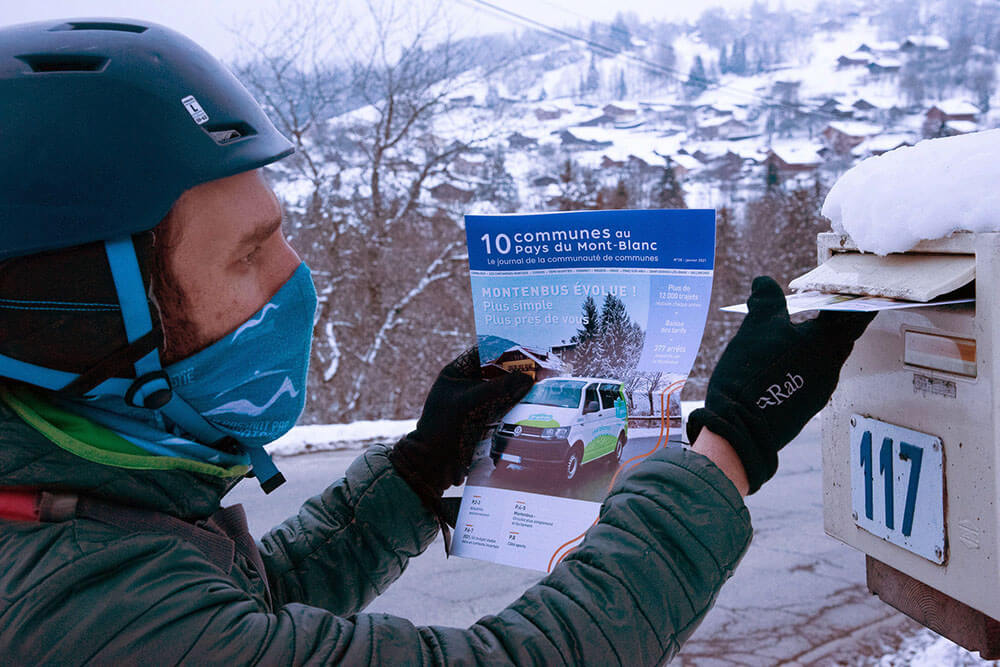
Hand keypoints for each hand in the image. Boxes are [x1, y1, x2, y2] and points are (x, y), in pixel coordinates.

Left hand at [390, 347, 532, 502]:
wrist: (433, 464)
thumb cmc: (442, 428)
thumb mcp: (468, 403)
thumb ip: (498, 388)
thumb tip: (527, 377)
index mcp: (456, 373)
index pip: (484, 352)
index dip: (505, 349)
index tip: (528, 348)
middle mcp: (467, 385)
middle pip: (497, 370)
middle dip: (518, 369)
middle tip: (542, 367)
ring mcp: (476, 403)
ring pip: (503, 389)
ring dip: (520, 387)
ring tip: (543, 383)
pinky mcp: (484, 420)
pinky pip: (504, 407)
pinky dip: (517, 404)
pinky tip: (533, 403)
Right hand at [687, 276, 874, 493]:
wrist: (742, 425)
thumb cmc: (753, 372)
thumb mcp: (755, 327)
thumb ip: (766, 302)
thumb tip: (764, 282)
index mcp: (825, 341)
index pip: (853, 314)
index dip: (857, 299)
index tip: (863, 290)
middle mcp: (830, 365)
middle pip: (841, 337)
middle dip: (834, 322)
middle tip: (823, 307)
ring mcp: (820, 388)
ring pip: (825, 358)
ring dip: (816, 344)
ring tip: (795, 334)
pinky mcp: (806, 405)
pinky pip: (812, 376)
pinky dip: (804, 363)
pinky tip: (783, 363)